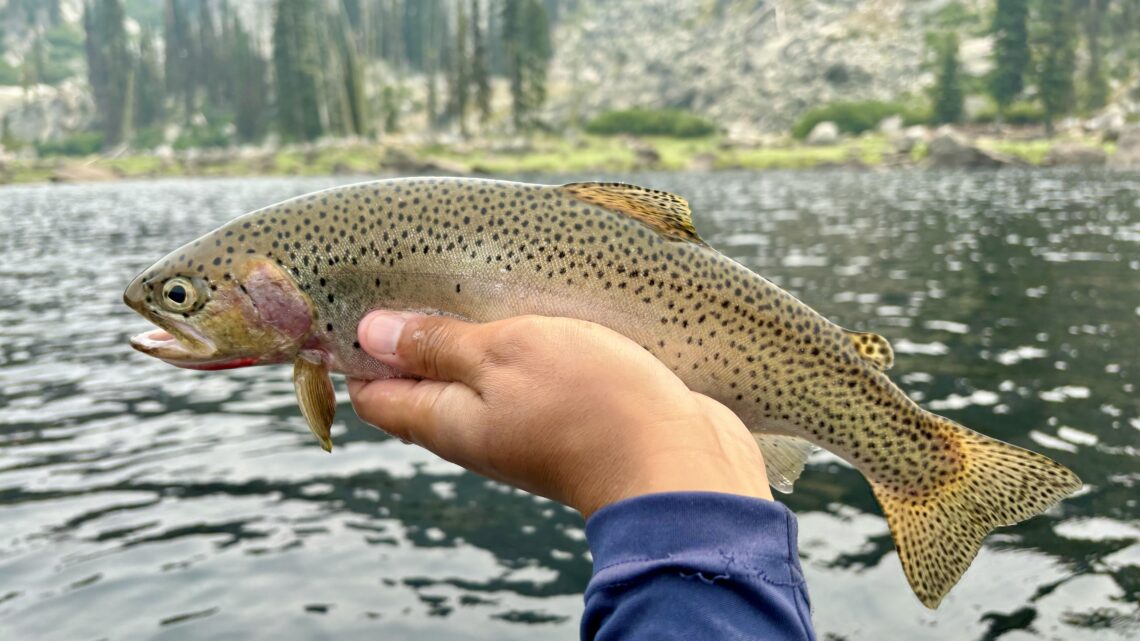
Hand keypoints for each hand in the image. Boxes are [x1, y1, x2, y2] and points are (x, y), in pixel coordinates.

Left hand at [346, 313, 772, 516]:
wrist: (678, 462)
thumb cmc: (585, 402)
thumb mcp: (502, 354)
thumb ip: (438, 344)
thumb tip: (369, 335)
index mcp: (446, 421)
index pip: (375, 394)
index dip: (356, 351)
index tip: (352, 300)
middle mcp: (478, 431)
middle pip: (424, 387)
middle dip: (412, 338)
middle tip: (411, 275)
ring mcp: (525, 427)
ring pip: (480, 381)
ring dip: (472, 339)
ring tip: (471, 282)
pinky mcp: (569, 416)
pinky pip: (527, 379)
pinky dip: (519, 347)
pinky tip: (531, 312)